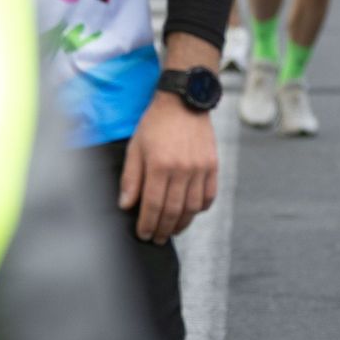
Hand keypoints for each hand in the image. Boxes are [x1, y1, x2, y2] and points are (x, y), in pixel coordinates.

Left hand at [119, 95, 217, 244]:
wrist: (184, 100)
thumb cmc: (155, 123)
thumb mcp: (135, 148)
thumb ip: (131, 178)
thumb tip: (126, 205)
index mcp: (159, 166)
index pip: (152, 205)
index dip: (147, 224)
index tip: (143, 235)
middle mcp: (182, 169)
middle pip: (173, 211)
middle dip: (163, 229)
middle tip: (156, 239)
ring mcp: (200, 168)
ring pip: (192, 207)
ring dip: (182, 223)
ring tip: (173, 230)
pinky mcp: (213, 164)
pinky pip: (209, 194)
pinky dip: (201, 208)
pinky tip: (192, 212)